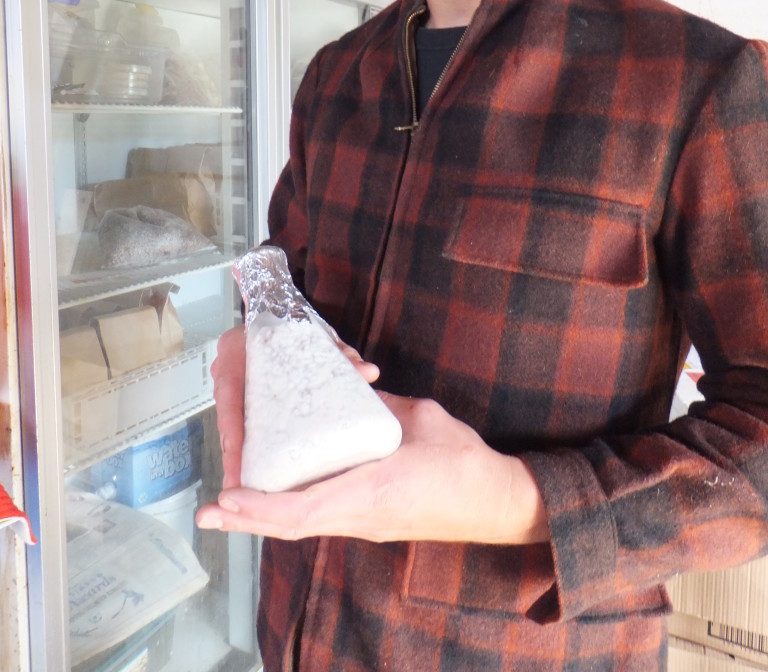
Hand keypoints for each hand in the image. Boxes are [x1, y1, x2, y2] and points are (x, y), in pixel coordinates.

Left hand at [197, 390, 548, 545]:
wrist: (495, 501)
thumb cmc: (463, 461)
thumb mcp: (416, 417)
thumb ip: (377, 405)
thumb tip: (350, 390)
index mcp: (371, 490)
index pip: (303, 510)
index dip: (260, 507)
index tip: (227, 497)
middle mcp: (361, 515)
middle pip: (292, 527)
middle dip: (247, 519)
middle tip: (209, 513)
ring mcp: (366, 523)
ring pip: (303, 526)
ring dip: (264, 517)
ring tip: (232, 504)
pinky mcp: (372, 521)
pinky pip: (322, 519)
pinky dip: (290, 511)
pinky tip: (276, 497)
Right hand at [210, 324, 380, 489]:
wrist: (282, 316)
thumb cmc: (295, 327)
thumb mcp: (317, 337)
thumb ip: (341, 355)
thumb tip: (368, 373)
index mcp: (237, 348)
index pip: (228, 393)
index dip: (232, 431)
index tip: (239, 458)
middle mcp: (228, 368)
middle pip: (227, 418)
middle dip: (234, 456)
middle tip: (242, 487)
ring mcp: (232, 386)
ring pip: (232, 426)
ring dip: (239, 458)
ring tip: (248, 490)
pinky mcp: (243, 400)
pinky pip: (242, 426)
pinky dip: (248, 449)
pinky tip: (258, 474)